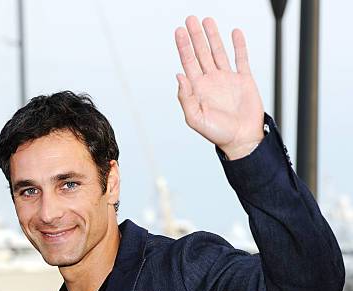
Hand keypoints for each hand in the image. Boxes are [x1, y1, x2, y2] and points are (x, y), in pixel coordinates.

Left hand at [175, 16, 264, 159]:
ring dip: (213, 36)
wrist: (242, 139)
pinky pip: (241, 59)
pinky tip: (234, 33)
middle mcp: (212, 81)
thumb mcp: (196, 119)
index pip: (188, 62)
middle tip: (190, 19)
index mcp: (199, 89)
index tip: (179, 31)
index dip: (183, 47)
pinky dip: (238, 45)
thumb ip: (186, 98)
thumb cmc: (218, 134)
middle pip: (201, 53)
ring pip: (219, 52)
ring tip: (207, 20)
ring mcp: (228, 79)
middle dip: (195, 36)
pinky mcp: (244, 80)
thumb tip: (178, 75)